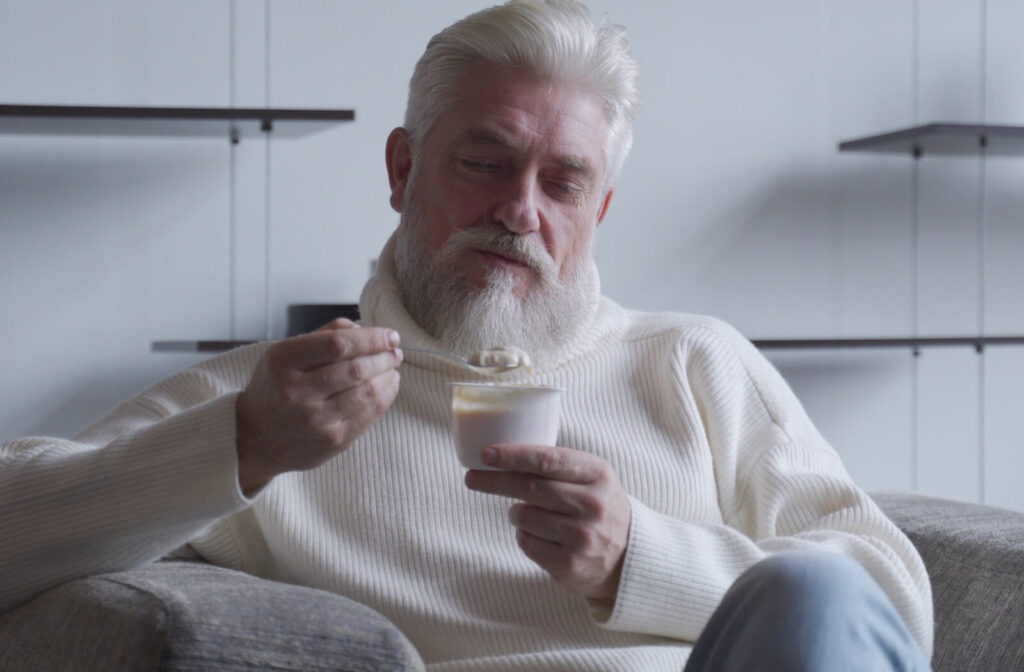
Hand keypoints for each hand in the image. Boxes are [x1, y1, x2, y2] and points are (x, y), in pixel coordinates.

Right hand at [236, 318, 401, 492]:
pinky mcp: (332, 441)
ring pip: (368, 393)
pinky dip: (386, 396)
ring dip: (388, 376)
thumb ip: (324, 336)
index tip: (390, 335)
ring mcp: (314, 421)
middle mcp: (296, 393)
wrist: (254, 438)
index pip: (338, 344)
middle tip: (396, 351)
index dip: (371, 338)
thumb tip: (366, 330)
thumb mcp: (285, 353)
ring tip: (392, 366)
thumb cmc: (276, 386)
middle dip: (384, 356)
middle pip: (357, 369)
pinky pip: (370, 416)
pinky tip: (389, 385)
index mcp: (282, 362)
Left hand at [465, 444, 630, 601]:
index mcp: (597, 473)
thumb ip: (556, 465)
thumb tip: (501, 456)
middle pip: (528, 487)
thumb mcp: (591, 477)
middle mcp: (592, 503)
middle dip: (494, 481)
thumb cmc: (598, 506)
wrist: (629, 555)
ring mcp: (582, 536)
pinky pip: (526, 542)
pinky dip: (524, 535)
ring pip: (524, 515)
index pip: (547, 459)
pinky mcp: (570, 564)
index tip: (486, 454)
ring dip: (517, 512)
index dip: (513, 455)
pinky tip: (540, 534)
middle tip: (472, 478)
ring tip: (530, 513)